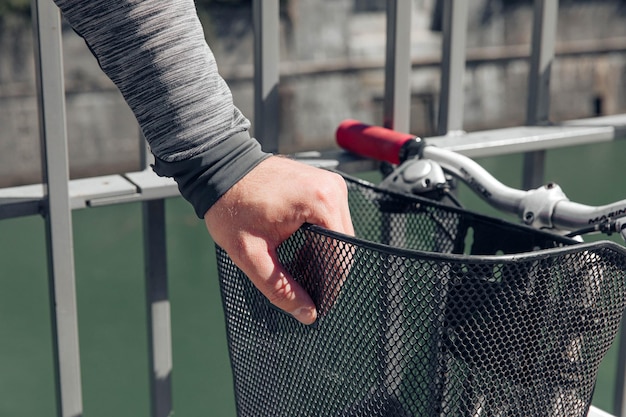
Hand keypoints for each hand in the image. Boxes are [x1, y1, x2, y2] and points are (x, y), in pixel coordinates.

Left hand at [204, 155, 353, 323]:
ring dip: (324, 255)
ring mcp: (330, 183)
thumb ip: (279, 288)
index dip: (330, 286)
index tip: (318, 307)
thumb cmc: (231, 205)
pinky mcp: (323, 183)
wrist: (220, 168)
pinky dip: (321, 238)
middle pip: (344, 245)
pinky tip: (300, 252)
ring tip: (299, 272)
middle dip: (327, 272)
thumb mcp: (250, 254)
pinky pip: (331, 219)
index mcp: (321, 202)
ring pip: (339, 233)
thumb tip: (307, 314)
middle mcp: (333, 189)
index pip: (340, 256)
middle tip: (306, 294)